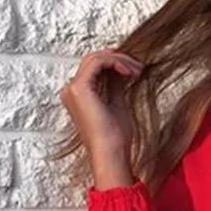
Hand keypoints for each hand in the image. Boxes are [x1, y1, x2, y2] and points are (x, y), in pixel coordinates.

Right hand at [60, 47, 144, 184]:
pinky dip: (115, 62)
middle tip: (138, 66)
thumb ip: (115, 86)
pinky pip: (98, 62)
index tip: (135, 69)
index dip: (115, 63)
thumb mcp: (117, 104)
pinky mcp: (80, 88)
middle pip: (94, 60)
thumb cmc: (115, 138)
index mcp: (79, 96)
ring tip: (137, 70)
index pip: (95, 68)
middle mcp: (72, 91)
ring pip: (96, 58)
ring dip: (119, 60)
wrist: (111, 152)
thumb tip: (121, 70)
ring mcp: (73, 89)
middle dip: (118, 58)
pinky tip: (129, 71)